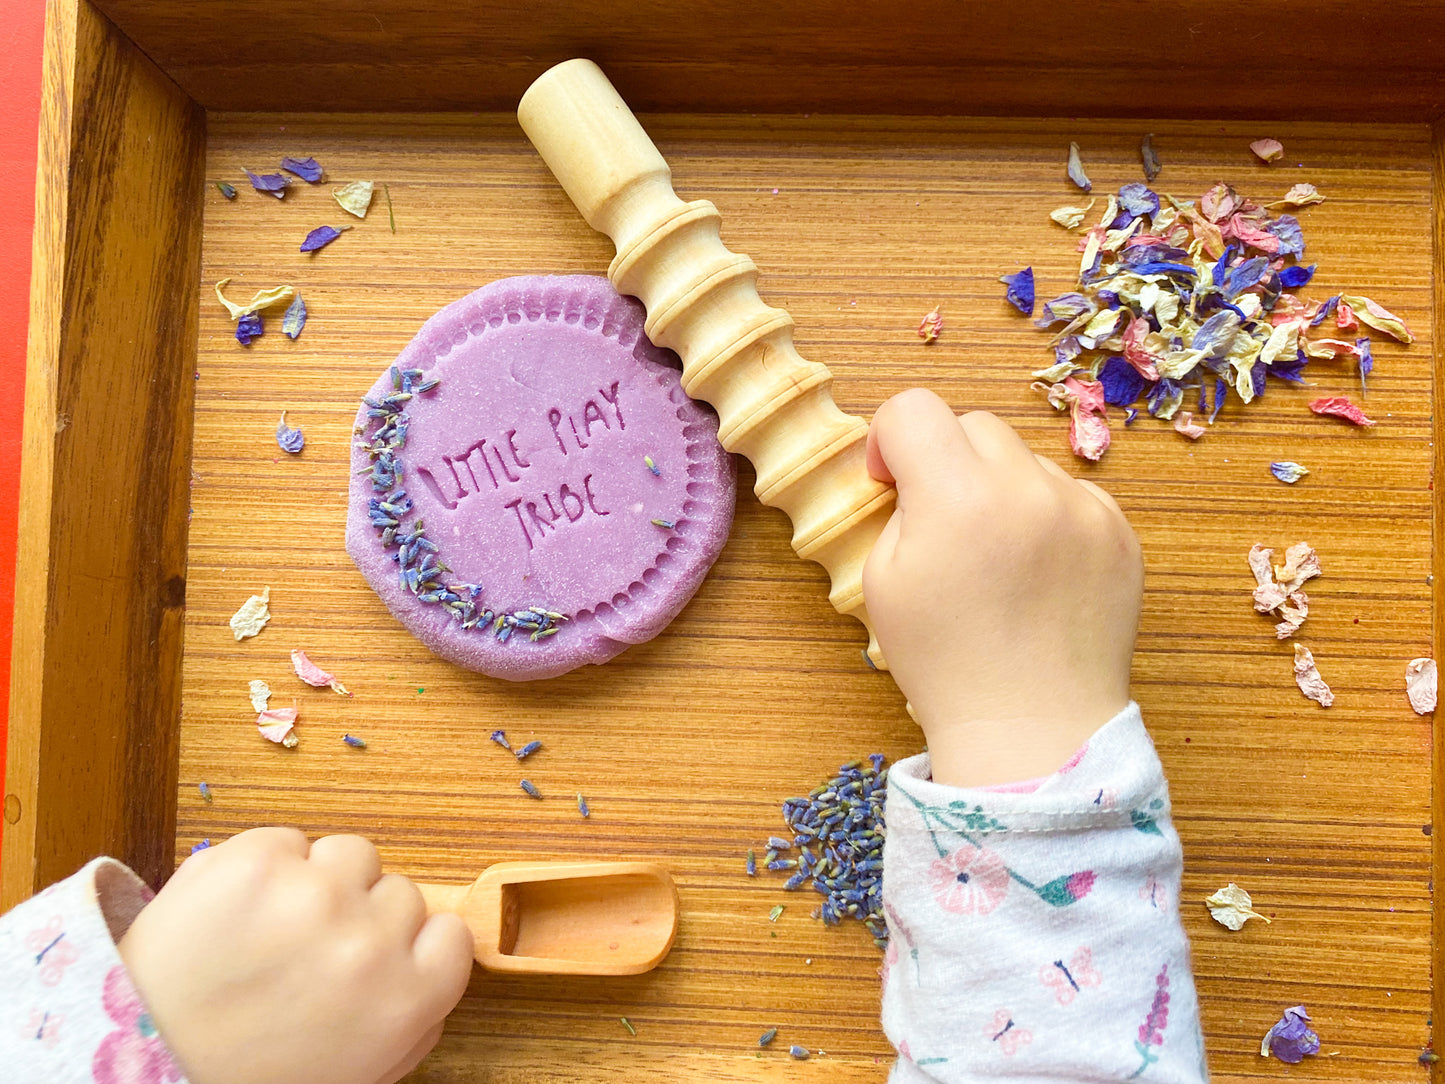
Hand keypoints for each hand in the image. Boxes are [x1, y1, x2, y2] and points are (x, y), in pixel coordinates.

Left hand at [118, 828, 473, 1083]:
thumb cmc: (247, 1076)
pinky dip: (268, 868)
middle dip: (362, 917)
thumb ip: (412, 1021)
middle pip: (401, 891)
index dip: (414, 946)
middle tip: (312, 954)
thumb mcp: (359, 1073)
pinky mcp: (254, 858)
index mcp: (405, 1000)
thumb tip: (432, 961)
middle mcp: (369, 939)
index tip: (382, 957)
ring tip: (274, 926)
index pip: (451, 935)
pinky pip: (289, 840)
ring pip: (351, 854)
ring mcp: (312, 891)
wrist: (139, 1058)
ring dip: (324, 881)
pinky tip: (238, 913)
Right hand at [863, 388, 1142, 786]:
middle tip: (943, 523)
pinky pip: (1071, 494)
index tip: (892, 483)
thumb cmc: (944, 663)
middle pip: (974, 426)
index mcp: (956, 497)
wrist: (1032, 727)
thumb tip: (919, 478)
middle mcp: (1026, 488)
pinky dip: (1047, 517)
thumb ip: (900, 509)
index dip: (890, 439)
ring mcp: (1082, 508)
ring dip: (1001, 489)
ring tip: (998, 559)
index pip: (914, 408)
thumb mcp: (883, 581)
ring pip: (1025, 460)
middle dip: (947, 460)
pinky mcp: (1120, 532)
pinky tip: (1038, 573)